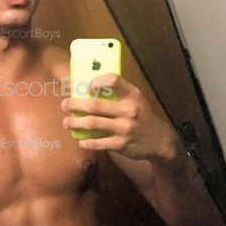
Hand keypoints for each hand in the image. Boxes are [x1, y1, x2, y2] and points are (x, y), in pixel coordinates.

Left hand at [61, 73, 175, 160]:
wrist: (160, 141)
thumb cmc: (142, 116)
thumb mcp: (136, 100)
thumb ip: (118, 93)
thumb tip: (88, 88)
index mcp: (133, 95)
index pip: (113, 80)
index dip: (96, 81)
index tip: (86, 87)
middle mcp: (129, 110)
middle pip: (95, 105)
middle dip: (75, 104)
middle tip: (65, 105)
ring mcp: (124, 128)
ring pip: (92, 123)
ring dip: (75, 123)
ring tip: (66, 122)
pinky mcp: (121, 144)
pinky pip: (98, 142)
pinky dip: (86, 142)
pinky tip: (80, 140)